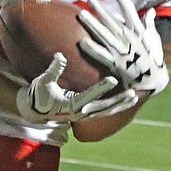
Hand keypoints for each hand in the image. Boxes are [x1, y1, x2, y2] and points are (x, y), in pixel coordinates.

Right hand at [16, 53, 138, 121]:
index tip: (114, 79)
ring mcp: (85, 115)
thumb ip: (53, 69)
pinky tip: (128, 101)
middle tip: (133, 92)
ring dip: (121, 105)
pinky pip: (105, 112)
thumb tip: (60, 55)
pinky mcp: (87, 114)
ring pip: (107, 111)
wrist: (35, 110)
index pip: (89, 95)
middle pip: (104, 107)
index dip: (102, 88)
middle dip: (119, 100)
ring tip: (135, 97)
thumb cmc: (39, 94)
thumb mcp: (43, 81)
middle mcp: (80, 112)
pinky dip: (117, 107)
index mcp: (71, 105)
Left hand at [78, 0, 169, 95]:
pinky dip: (93, 49)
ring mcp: (121, 50)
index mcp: (138, 31)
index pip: (129, 11)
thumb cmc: (152, 56)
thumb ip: (149, 24)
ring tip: (81, 14)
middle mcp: (128, 38)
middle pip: (112, 21)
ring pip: (104, 34)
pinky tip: (82, 41)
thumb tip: (151, 11)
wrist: (152, 79)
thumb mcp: (153, 38)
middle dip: (100, 9)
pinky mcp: (115, 62)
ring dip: (92, 24)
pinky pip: (101, 54)